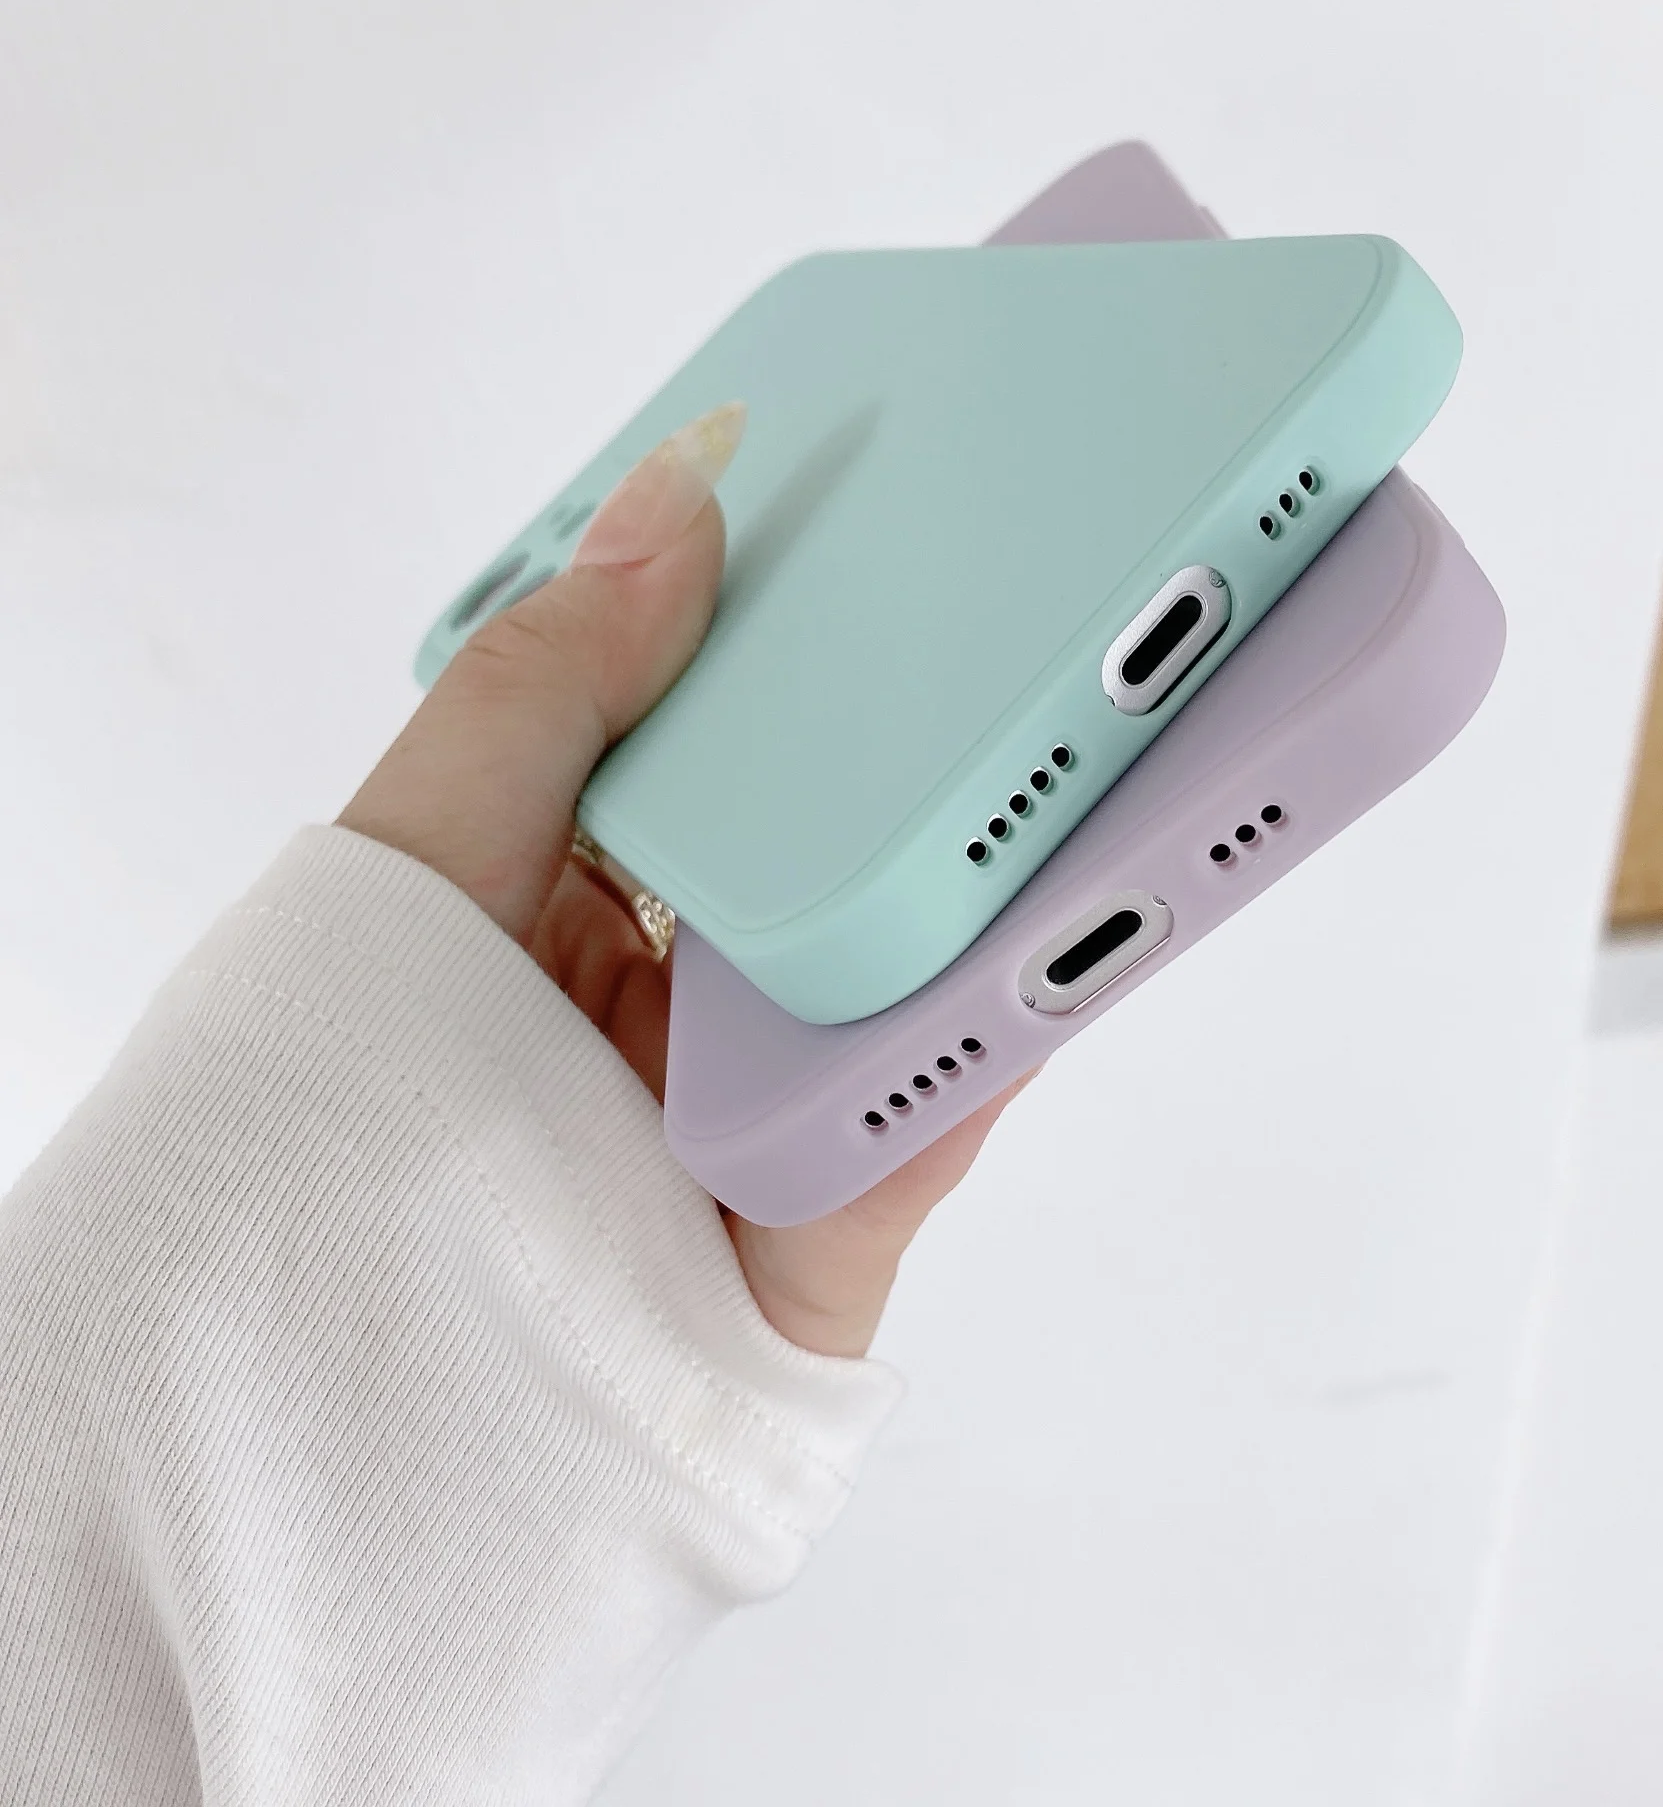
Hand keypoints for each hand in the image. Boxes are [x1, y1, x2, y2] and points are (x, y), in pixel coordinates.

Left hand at [339, 403, 1024, 1357]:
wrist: (354, 1392)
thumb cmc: (346, 1109)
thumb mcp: (427, 848)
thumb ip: (548, 682)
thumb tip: (672, 496)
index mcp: (603, 879)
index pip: (746, 736)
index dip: (834, 644)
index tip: (927, 542)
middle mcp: (697, 979)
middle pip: (855, 847)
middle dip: (949, 759)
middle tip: (1053, 641)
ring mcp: (773, 1096)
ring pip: (919, 967)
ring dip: (1004, 888)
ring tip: (1089, 771)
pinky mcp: (835, 1219)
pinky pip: (937, 1117)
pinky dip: (999, 1037)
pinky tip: (1057, 947)